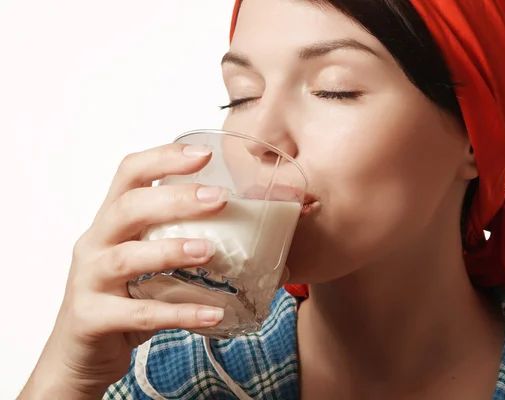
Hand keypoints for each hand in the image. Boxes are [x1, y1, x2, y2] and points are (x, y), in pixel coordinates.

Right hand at [20, 143, 227, 398]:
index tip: (203, 153)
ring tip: (210, 251)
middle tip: (218, 198)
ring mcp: (89, 282)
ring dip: (170, 251)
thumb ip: (177, 239)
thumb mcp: (145, 261)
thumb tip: (246, 227)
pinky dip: (179, 313)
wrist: (80, 355)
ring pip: (125, 258)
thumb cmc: (123, 299)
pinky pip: (139, 314)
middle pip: (127, 208)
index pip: (128, 174)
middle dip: (173, 199)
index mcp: (110, 223)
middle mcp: (95, 244)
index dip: (163, 158)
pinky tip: (214, 314)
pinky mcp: (93, 319)